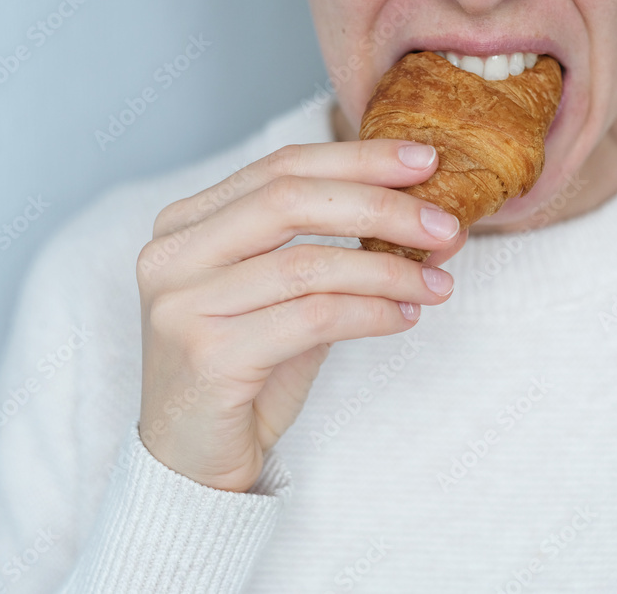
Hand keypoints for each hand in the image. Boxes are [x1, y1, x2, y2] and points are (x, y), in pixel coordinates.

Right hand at [136, 140, 465, 491]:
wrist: (193, 458)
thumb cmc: (245, 370)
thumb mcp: (283, 296)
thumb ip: (330, 252)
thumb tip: (421, 218)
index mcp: (186, 223)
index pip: (281, 167)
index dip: (357, 158)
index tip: (423, 161)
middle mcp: (172, 254)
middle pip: (290, 200)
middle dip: (380, 205)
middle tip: (444, 224)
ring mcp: (182, 304)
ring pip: (307, 263)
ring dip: (388, 270)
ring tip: (437, 283)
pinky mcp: (207, 356)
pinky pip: (312, 318)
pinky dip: (371, 313)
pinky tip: (404, 317)